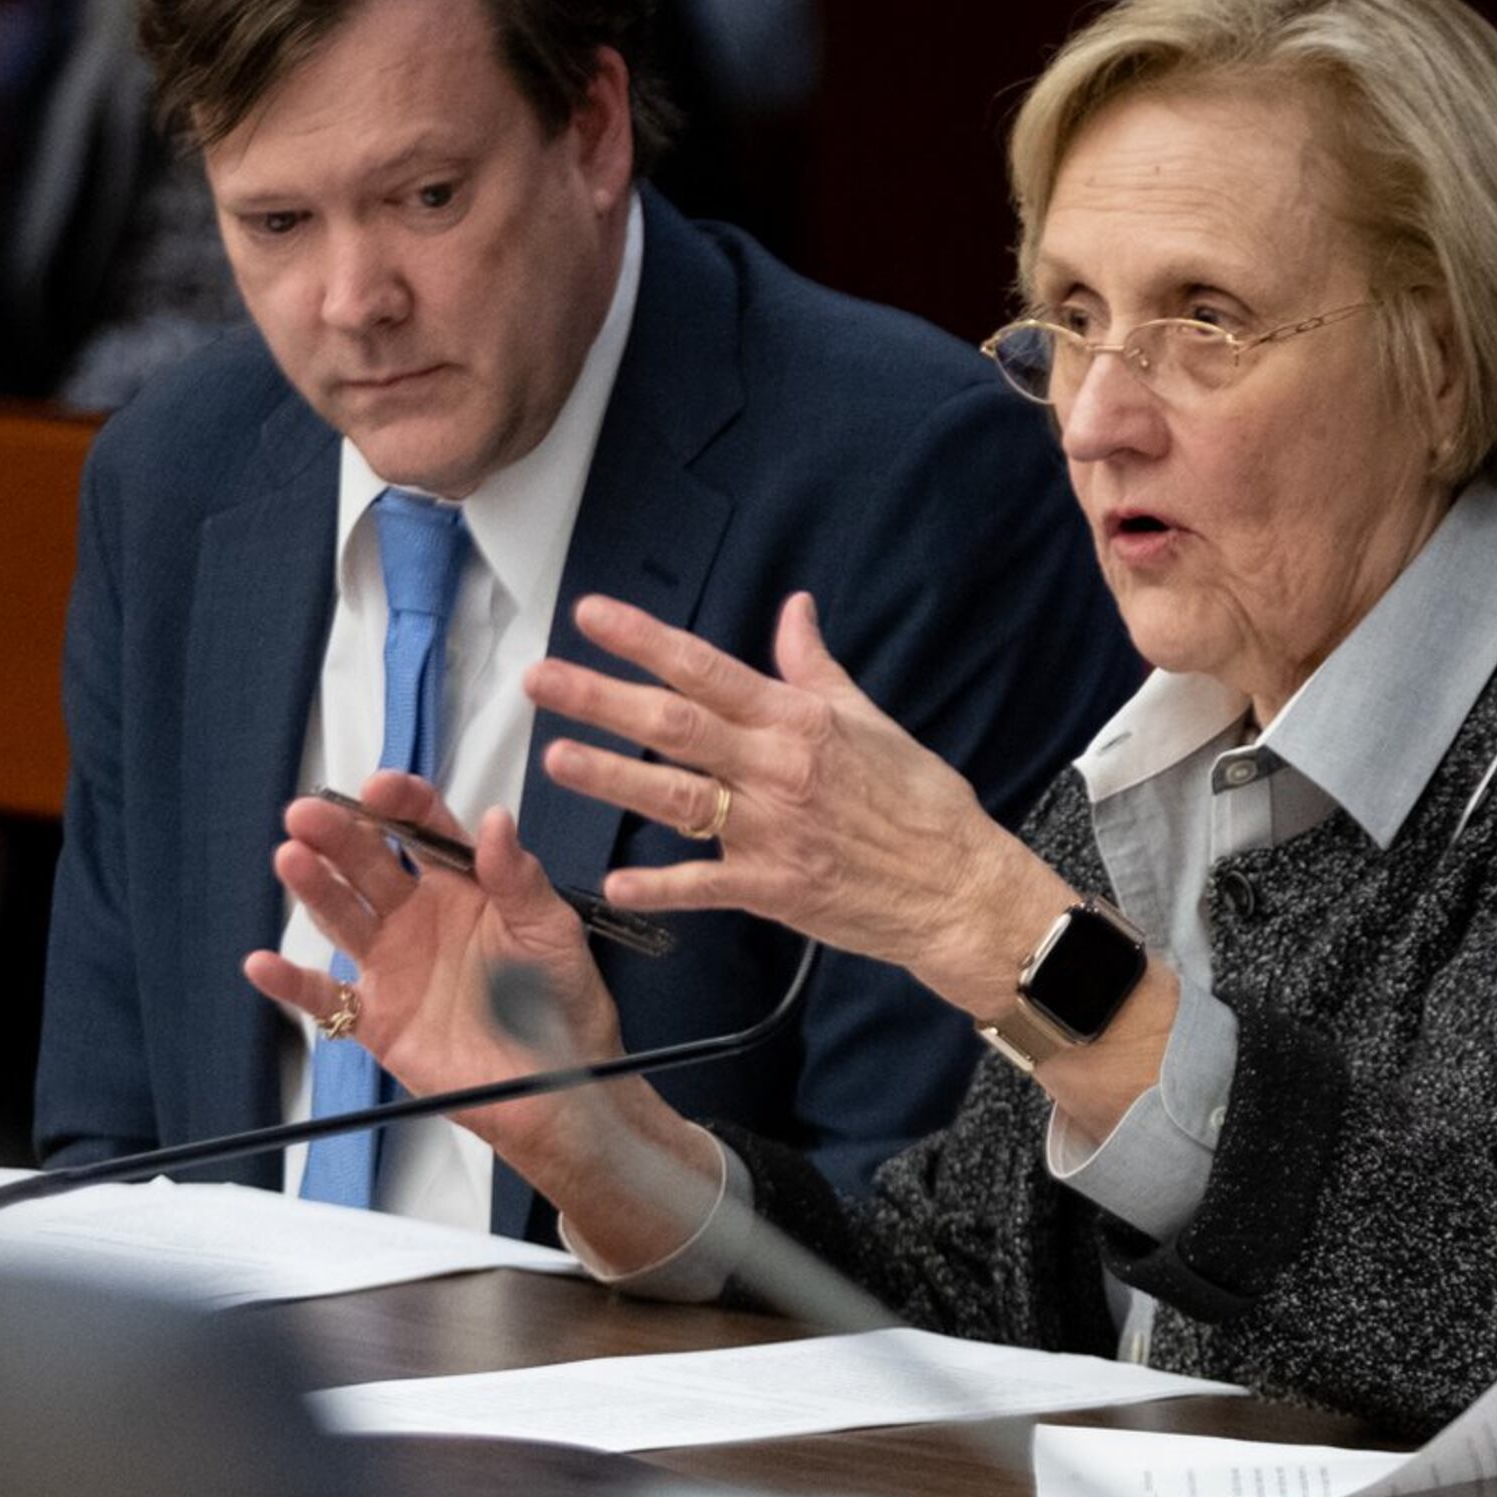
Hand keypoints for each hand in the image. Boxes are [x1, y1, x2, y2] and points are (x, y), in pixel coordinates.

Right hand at [244, 769, 615, 1114]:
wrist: (560, 1081)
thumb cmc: (563, 999)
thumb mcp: (552, 929)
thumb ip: (519, 878)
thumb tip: (495, 821)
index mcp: (463, 885)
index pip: (422, 829)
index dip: (398, 804)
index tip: (379, 788)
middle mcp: (419, 916)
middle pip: (368, 863)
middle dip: (337, 835)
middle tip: (309, 814)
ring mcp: (392, 964)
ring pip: (341, 915)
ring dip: (313, 887)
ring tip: (291, 857)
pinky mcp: (376, 1017)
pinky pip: (325, 996)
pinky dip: (291, 982)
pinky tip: (264, 963)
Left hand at [524, 590, 1072, 1016]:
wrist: (957, 885)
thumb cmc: (919, 799)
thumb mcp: (869, 718)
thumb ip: (814, 666)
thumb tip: (793, 608)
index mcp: (798, 720)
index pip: (706, 668)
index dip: (644, 640)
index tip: (591, 616)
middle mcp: (778, 767)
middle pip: (675, 725)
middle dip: (601, 698)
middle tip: (539, 679)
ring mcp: (773, 829)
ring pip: (678, 798)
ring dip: (614, 778)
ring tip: (557, 758)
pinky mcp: (774, 887)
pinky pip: (705, 885)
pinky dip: (660, 886)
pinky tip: (612, 883)